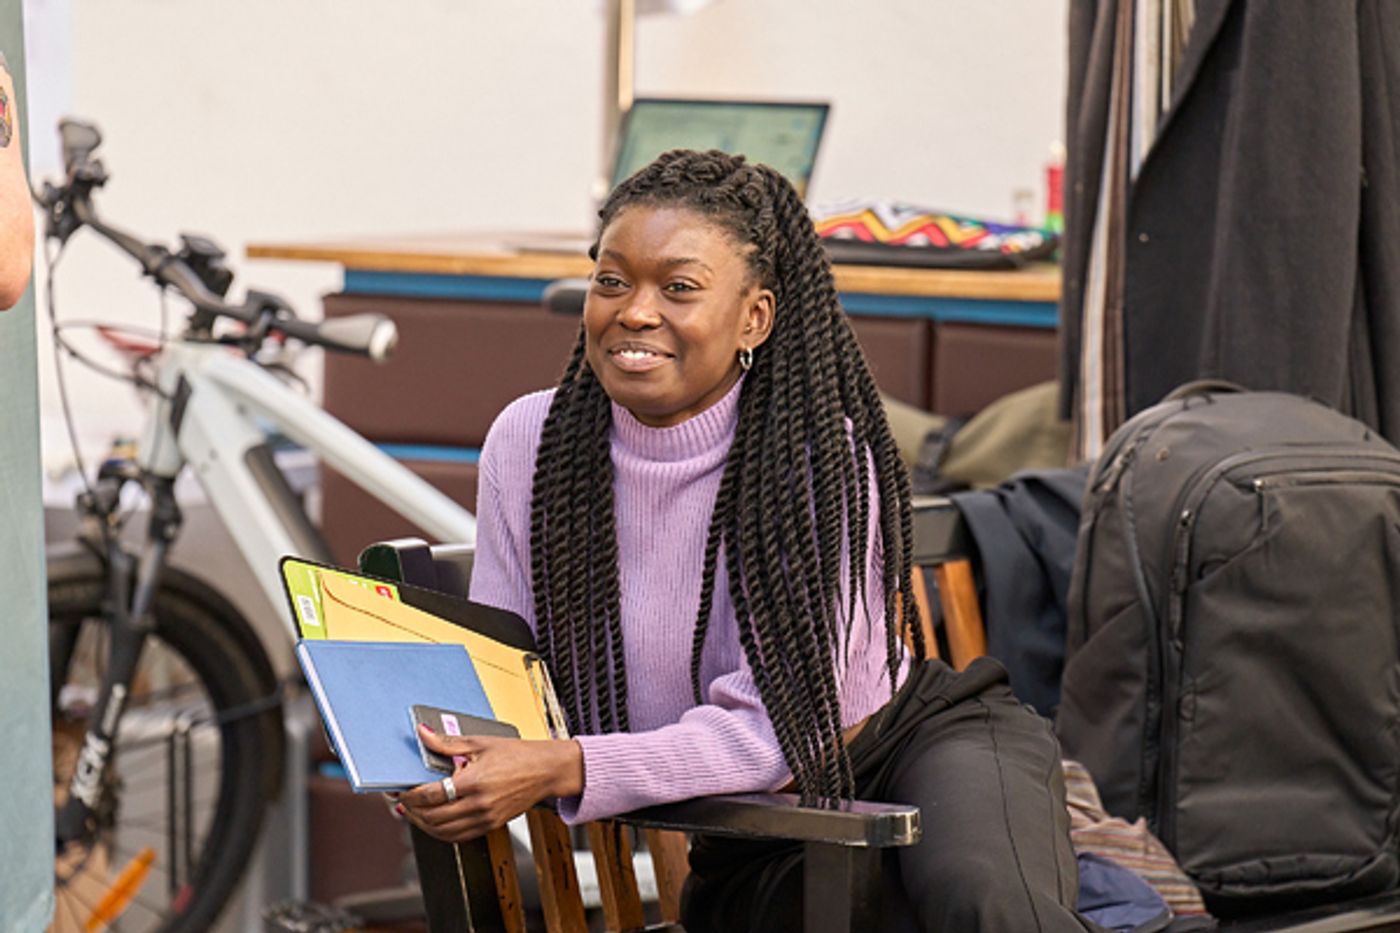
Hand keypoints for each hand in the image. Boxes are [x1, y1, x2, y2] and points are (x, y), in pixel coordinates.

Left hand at [396, 725, 584, 842]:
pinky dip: (441, 832)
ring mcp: (485, 818)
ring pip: (443, 832)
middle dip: (411, 811)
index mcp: (474, 781)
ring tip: (413, 813)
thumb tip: (423, 734)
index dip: (410, 794)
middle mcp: (479, 804)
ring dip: (423, 825)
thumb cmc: (518, 754)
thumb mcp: (481, 743)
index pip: (431, 795)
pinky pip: (459, 837)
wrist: (547, 771)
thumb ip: (447, 743)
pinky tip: (434, 821)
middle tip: (401, 801)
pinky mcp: (491, 825)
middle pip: (433, 817)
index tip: (399, 789)